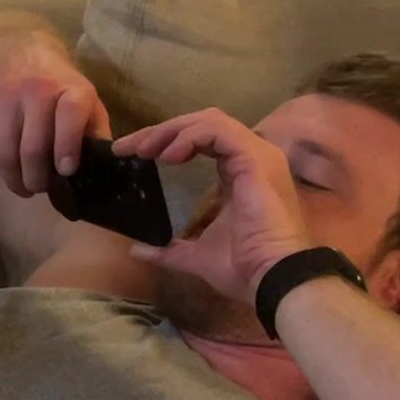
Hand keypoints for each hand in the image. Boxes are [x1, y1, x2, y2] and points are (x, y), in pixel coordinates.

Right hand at [0, 31, 109, 198]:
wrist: (15, 50)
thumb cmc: (58, 83)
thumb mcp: (84, 99)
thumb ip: (94, 131)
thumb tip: (101, 168)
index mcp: (69, 88)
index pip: (69, 115)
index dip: (68, 145)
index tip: (67, 171)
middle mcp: (36, 90)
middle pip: (32, 146)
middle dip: (37, 177)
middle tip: (42, 189)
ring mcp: (6, 97)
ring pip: (7, 152)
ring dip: (16, 179)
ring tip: (26, 188)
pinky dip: (1, 167)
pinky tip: (11, 172)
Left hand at [113, 108, 314, 300]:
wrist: (272, 278)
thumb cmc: (243, 268)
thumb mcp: (196, 256)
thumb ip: (169, 250)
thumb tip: (137, 250)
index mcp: (238, 175)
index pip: (201, 141)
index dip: (166, 141)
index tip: (131, 155)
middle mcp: (251, 158)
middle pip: (201, 124)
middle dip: (162, 130)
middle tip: (127, 146)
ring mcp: (257, 155)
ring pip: (209, 121)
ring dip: (171, 130)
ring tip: (143, 150)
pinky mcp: (256, 159)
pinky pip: (218, 131)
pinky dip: (189, 136)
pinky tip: (168, 155)